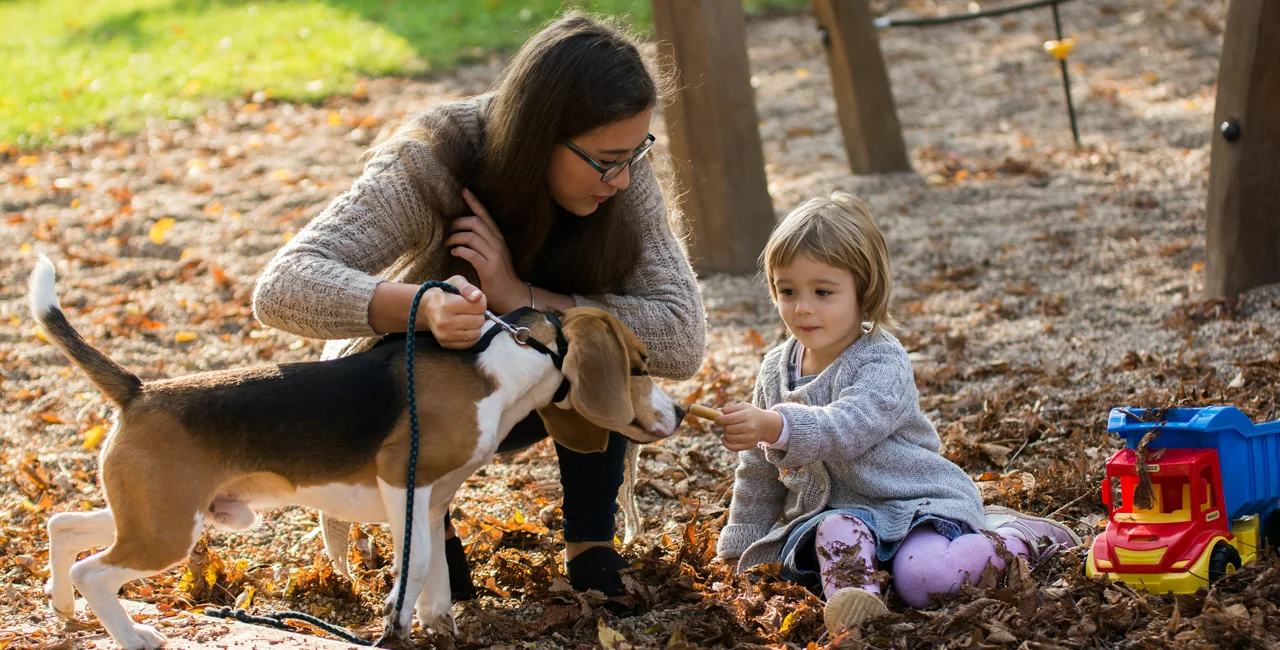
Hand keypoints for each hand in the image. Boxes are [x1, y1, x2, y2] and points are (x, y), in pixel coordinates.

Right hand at [423, 275, 486, 349]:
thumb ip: (468, 288)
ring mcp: (444, 335)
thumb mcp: (456, 282)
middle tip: (469, 309)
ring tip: (466, 317)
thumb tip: (478, 297)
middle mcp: (444, 321)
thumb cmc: (444, 293)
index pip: (480, 307)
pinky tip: (463, 327)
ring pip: (476, 333)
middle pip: (479, 321)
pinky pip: (470, 343)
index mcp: (446, 304)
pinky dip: (470, 335)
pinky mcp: (445, 344)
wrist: (425, 308)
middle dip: (478, 314)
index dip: (481, 302)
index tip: (473, 300)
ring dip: (475, 325)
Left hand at [447, 188, 522, 311]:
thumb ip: (483, 245)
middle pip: (476, 222)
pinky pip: (470, 253)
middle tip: (449, 229)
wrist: (512, 296)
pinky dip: (460, 250)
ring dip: (456, 237)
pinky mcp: (489, 267)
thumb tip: (467, 236)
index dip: (475, 202)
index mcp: (499, 239)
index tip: (464, 191)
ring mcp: (494, 255)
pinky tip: (455, 252)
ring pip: (471, 236)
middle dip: (459, 222)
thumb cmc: (499, 278)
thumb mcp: (493, 256)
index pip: (486, 216)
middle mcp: (498, 244)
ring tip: (449, 243)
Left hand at [715, 403, 782, 451]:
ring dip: (725, 433)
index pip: (730, 418)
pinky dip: (725, 443)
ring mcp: (750, 438)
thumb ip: (730, 408)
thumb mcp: (743, 406)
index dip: (720, 419)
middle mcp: (750, 427)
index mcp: (748, 415)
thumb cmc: (751, 413)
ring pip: (729, 437)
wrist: (765, 424)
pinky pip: (733, 447)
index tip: (715, 420)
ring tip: (729, 429)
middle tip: (725, 423)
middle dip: (724, 426)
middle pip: (729, 429)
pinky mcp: (749, 445)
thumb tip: (717, 411)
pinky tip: (723, 438)